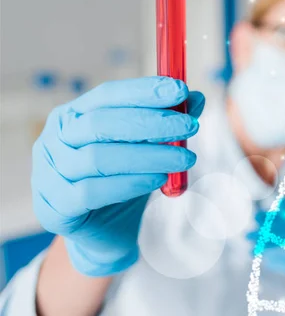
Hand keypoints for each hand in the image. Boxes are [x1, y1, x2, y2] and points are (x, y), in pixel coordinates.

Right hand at [32, 77, 204, 276]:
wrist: (106, 232)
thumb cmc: (124, 179)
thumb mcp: (147, 147)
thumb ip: (167, 122)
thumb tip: (197, 98)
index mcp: (72, 116)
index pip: (106, 95)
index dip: (143, 91)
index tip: (181, 90)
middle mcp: (54, 140)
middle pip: (101, 123)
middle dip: (151, 122)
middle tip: (190, 126)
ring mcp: (48, 174)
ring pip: (100, 158)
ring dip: (149, 156)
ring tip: (185, 158)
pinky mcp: (55, 207)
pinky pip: (93, 192)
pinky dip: (130, 183)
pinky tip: (159, 180)